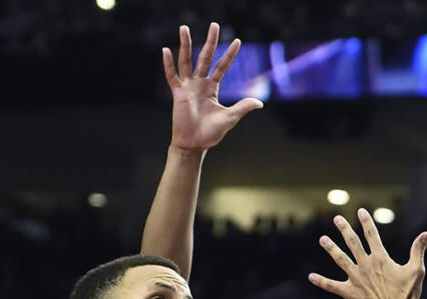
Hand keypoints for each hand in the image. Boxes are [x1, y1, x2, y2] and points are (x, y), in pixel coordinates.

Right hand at [162, 22, 262, 151]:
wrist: (194, 144)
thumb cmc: (211, 133)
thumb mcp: (230, 118)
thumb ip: (243, 107)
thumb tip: (260, 102)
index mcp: (212, 87)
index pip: (222, 66)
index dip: (229, 54)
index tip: (238, 41)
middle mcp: (200, 84)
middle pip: (205, 57)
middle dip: (210, 41)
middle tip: (214, 25)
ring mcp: (188, 87)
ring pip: (186, 61)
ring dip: (185, 45)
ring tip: (184, 28)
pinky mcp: (178, 94)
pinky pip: (171, 76)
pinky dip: (168, 64)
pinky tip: (166, 50)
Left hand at [308, 208, 426, 298]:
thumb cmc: (407, 295)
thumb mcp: (416, 270)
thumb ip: (418, 250)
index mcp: (381, 259)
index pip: (372, 235)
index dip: (366, 222)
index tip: (360, 211)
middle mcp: (366, 265)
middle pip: (352, 243)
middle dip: (344, 229)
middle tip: (337, 219)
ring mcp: (356, 278)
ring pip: (340, 259)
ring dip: (331, 248)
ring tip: (322, 239)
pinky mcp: (350, 293)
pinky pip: (332, 286)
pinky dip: (322, 282)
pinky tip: (311, 277)